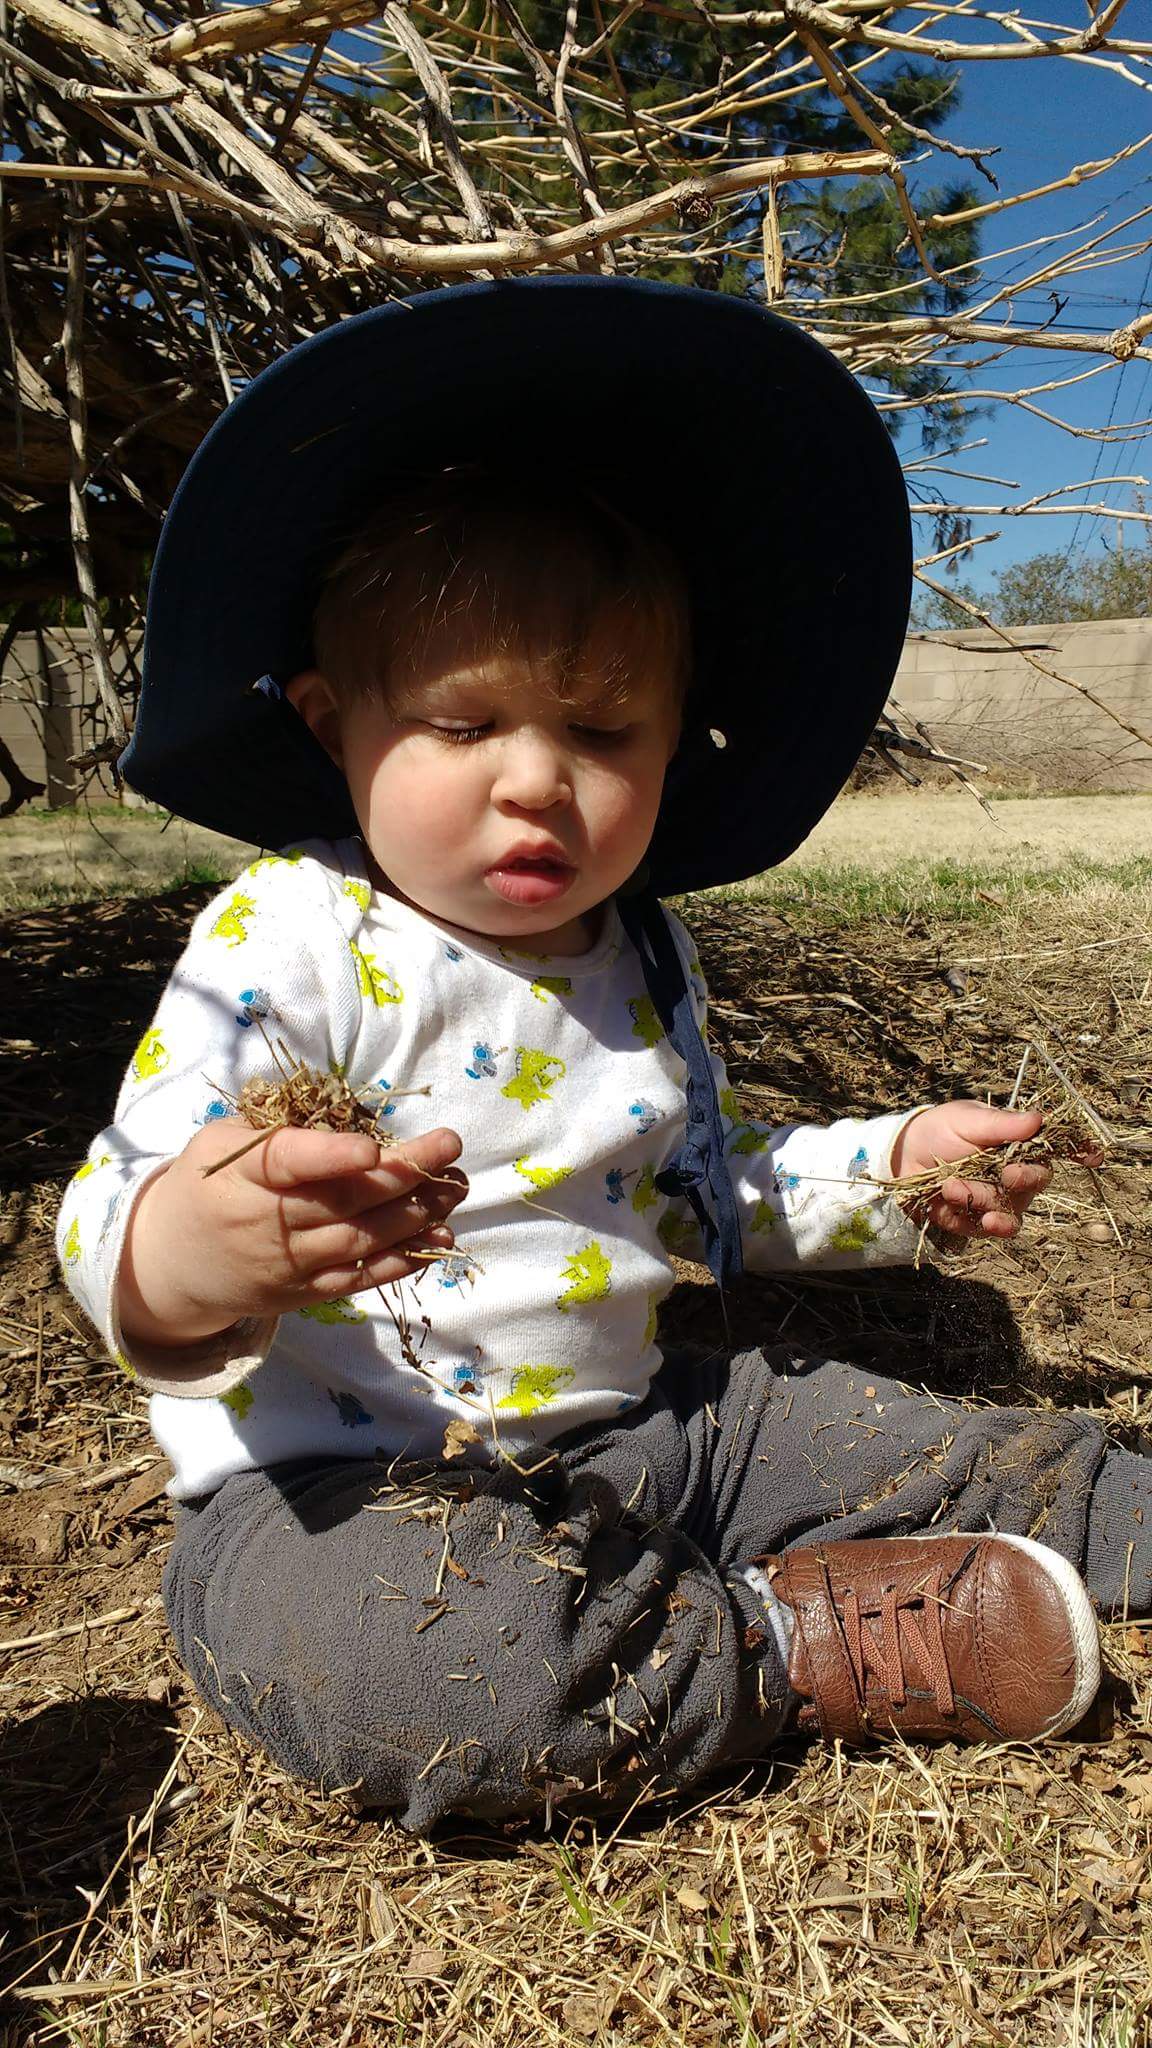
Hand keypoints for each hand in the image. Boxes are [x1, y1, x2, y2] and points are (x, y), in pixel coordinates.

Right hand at [117, 1117, 466, 1348]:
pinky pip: (361, 1277)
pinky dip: (404, 1259)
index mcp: (241, 1174)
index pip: (287, 1162)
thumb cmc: (207, 1185)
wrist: (170, 1264)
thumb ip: (275, 1131)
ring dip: (417, 1213)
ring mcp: (289, 1263)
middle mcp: (266, 1222)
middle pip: (342, 1199)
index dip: (330, 1156)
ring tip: (456, 1185)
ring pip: (361, 1238)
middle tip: (449, 1145)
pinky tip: (440, 1234)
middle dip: (403, 1172)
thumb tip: (346, 1113)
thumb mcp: (219, 1143)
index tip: (372, 1147)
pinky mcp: (306, 1293)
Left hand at [889, 1102, 1049, 1239]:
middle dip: (996, 1195)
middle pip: (1023, 1200)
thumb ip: (1001, 1124)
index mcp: (1018, 1156)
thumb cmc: (941, 1130)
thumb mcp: (968, 1120)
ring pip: (1004, 1220)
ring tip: (950, 1189)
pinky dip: (962, 1219)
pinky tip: (945, 1204)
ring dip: (978, 1206)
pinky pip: (977, 1230)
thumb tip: (1037, 1119)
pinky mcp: (973, 1223)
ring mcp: (995, 1206)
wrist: (905, 1154)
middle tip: (968, 1187)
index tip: (1011, 1173)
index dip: (1031, 1176)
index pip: (1040, 1171)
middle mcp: (1013, 1184)